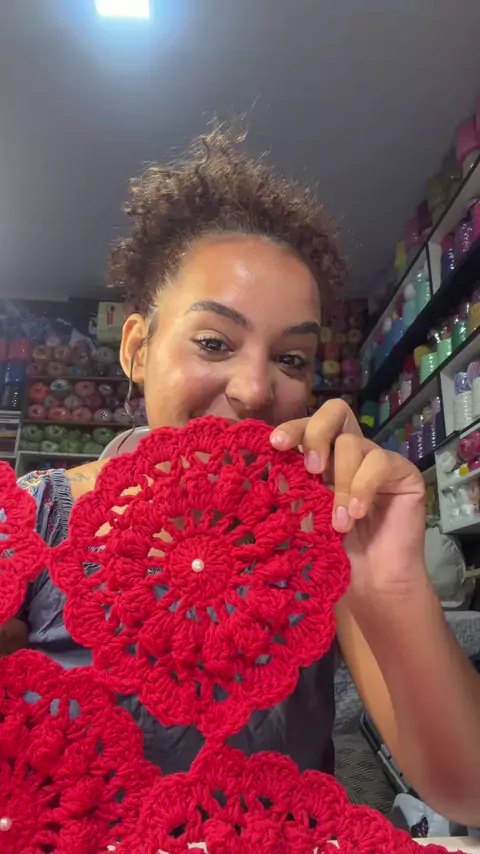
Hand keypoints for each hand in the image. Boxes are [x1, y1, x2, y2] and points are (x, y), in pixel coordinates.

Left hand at [270, 400, 426, 597]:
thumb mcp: (300, 518)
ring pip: (353, 443)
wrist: (371, 585)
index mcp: (322, 459)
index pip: (307, 426)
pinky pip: (380, 462)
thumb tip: (261, 464)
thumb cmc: (332, 554)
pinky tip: (358, 513)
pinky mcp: (403, 473)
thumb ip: (287, 489)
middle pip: (336, 411)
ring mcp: (377, 460)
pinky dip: (363, 487)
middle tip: (310, 467)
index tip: (276, 445)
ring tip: (339, 523)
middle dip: (316, 432)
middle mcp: (349, 453)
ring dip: (340, 483)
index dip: (293, 427)